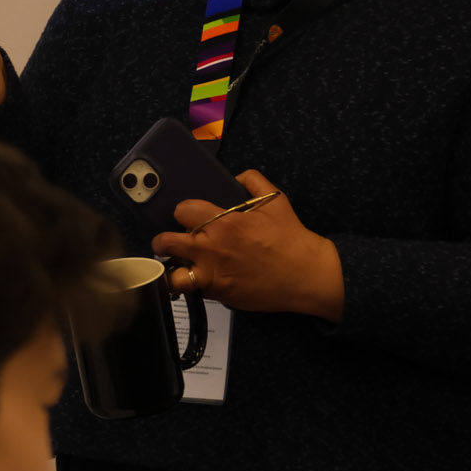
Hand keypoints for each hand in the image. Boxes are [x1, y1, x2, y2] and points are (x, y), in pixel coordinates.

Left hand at [150, 169, 344, 320]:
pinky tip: (201, 280)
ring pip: (174, 275)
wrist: (307, 275)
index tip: (186, 216)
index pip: (182, 211)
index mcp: (224, 223)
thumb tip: (236, 175)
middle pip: (167, 242)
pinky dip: (195, 285)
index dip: (182, 212)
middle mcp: (213, 249)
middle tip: (167, 241)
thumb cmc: (291, 238)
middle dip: (163, 241)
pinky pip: (196, 290)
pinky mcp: (220, 294)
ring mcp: (214, 274)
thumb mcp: (276, 200)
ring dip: (171, 270)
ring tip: (174, 267)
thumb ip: (253, 181)